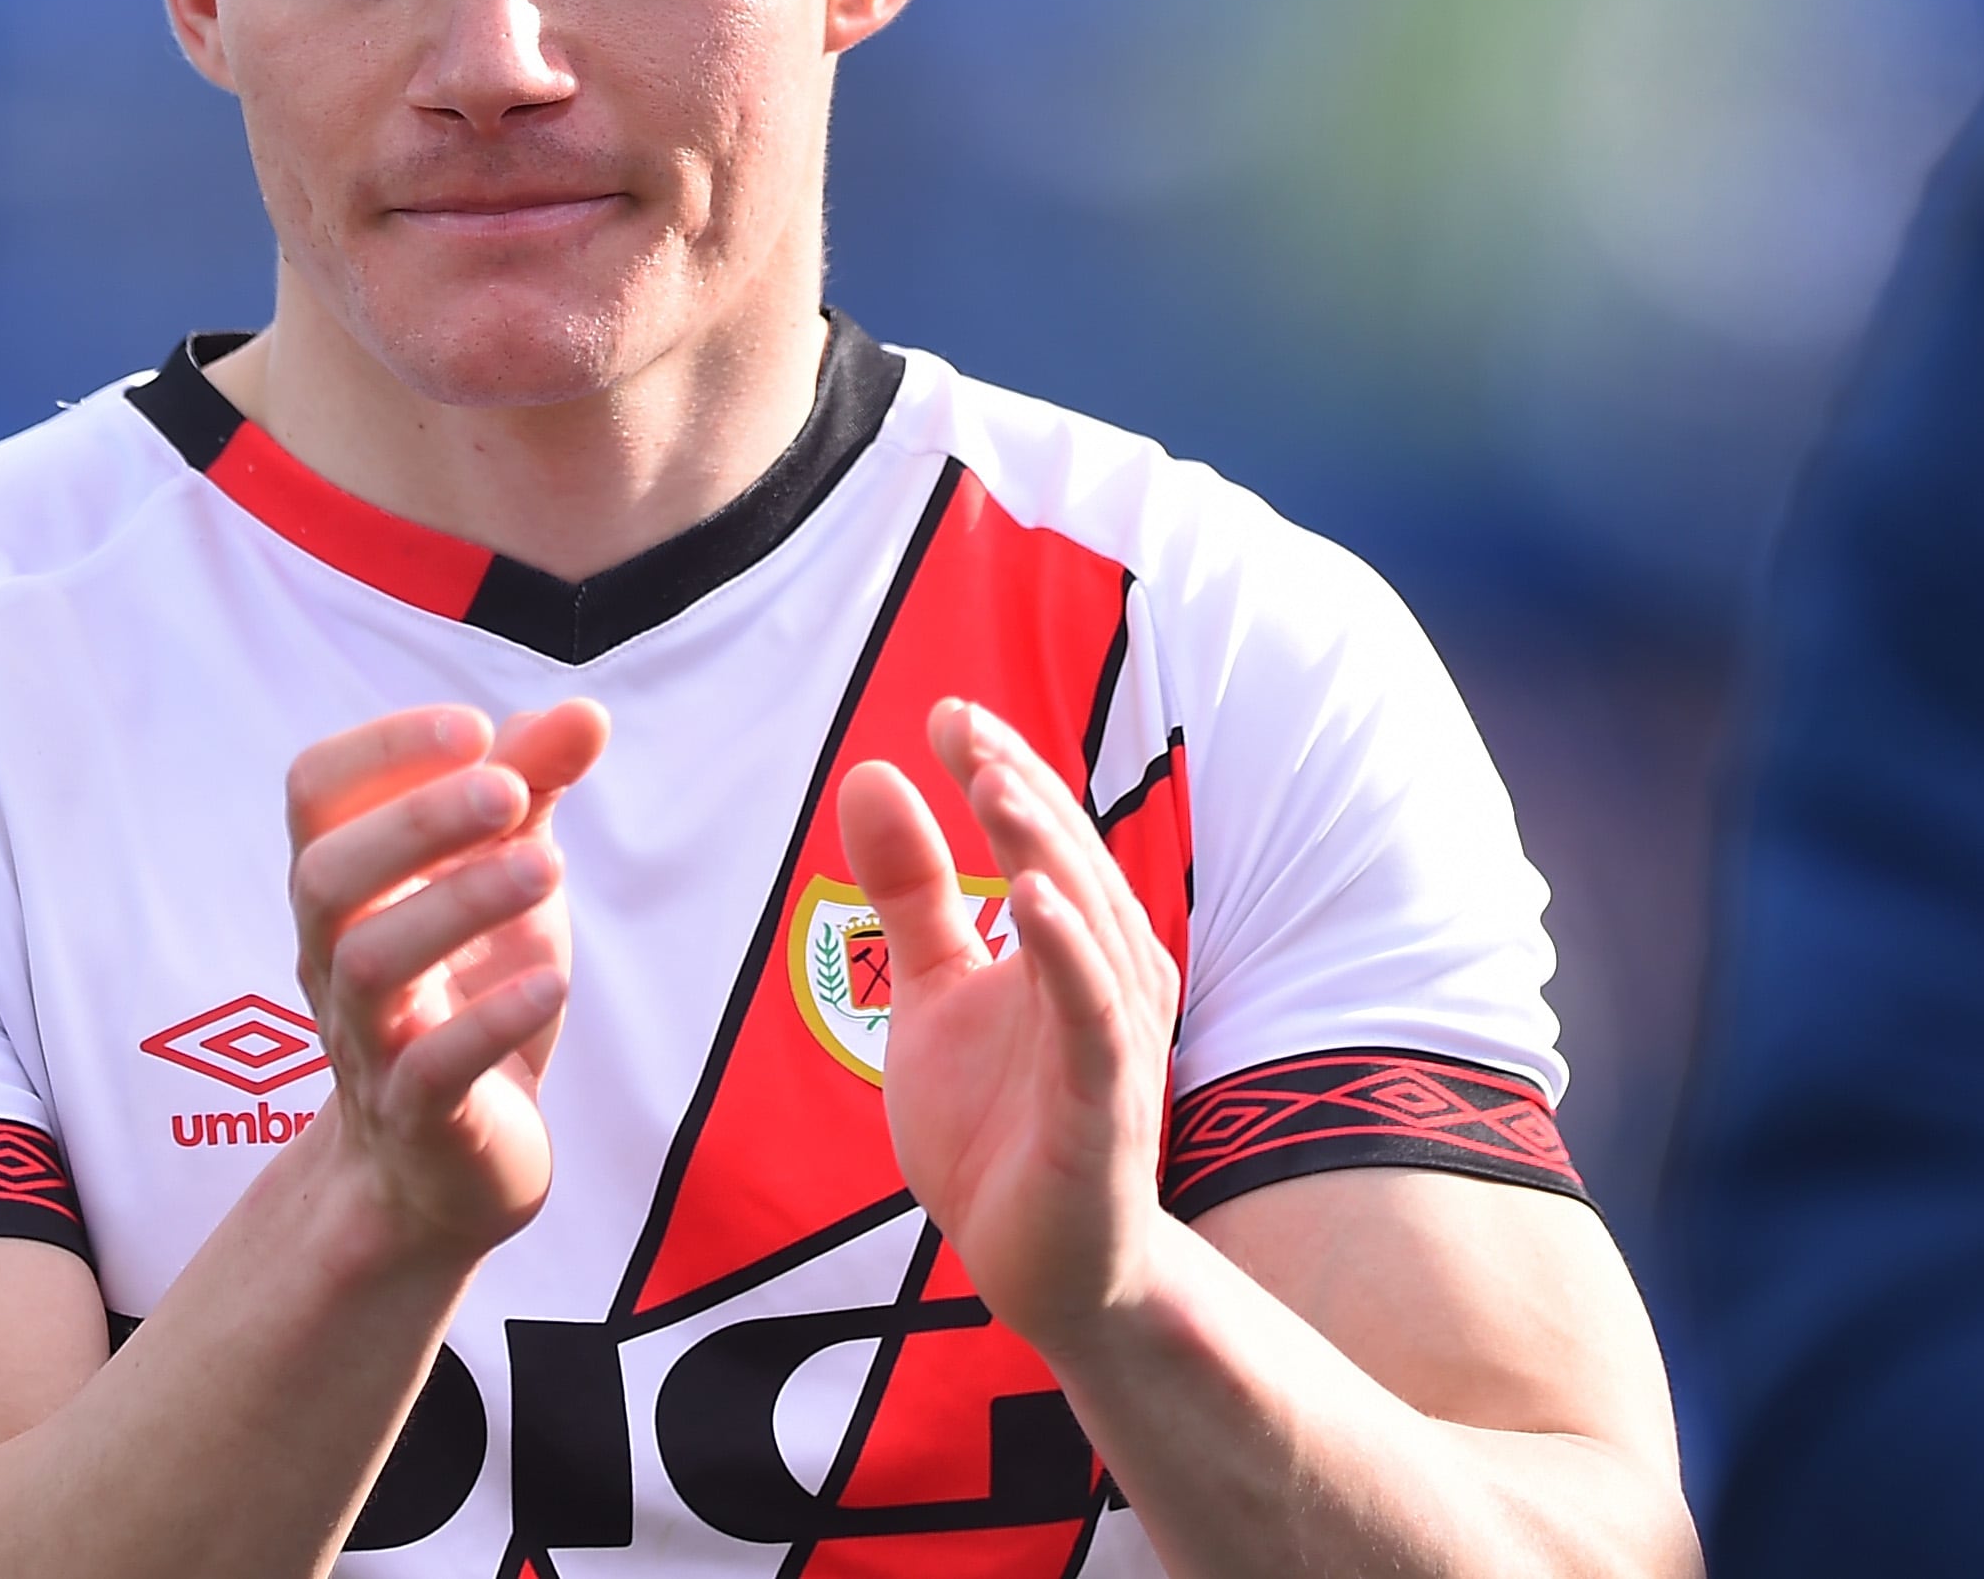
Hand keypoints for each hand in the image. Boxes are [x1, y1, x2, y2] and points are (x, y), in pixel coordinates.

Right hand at [286, 698, 607, 1261]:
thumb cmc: (470, 992)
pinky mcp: (418, 1118)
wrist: (455, 1160)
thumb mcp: (506, 877)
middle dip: (416, 821)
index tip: (475, 728)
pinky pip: (430, 1069)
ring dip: (459, 905)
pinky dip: (488, 1022)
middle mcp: (336, 955)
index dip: (384, 748)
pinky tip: (552, 983)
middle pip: (327, 875)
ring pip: (372, 965)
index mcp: (347, 883)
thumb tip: (584, 712)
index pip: (316, 791)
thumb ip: (534, 791)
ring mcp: (368, 1040)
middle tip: (508, 790)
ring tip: (545, 865)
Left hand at [839, 698, 1182, 1356]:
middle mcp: (1110, 978)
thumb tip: (870, 774)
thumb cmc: (1000, 1127)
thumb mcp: (933, 993)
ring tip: (994, 787)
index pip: (1041, 837)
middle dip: (1019, 790)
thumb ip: (912, 891)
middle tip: (963, 729)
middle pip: (1070, 864)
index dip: (999, 771)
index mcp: (1074, 944)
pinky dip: (1070, 955)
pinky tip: (1033, 902)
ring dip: (1045, 851)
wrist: (1044, 1271)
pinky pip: (1095, 1020)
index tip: (945, 712)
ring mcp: (1113, 1041)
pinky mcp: (1104, 1109)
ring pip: (1091, 926)